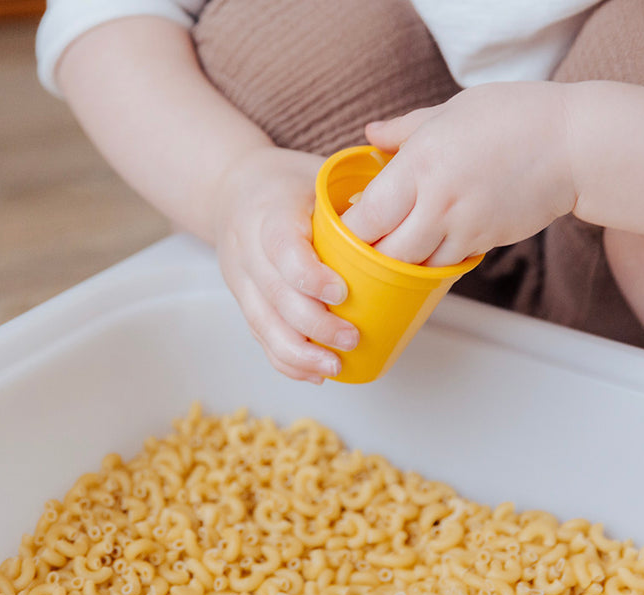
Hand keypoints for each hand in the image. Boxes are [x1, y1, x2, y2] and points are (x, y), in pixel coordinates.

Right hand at [211, 147, 358, 382]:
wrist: (232, 189)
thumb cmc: (286, 184)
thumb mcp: (318, 174)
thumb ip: (357, 195)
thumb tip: (411, 217)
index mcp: (270, 212)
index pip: (282, 248)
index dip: (309, 276)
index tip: (341, 293)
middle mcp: (248, 247)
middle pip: (275, 295)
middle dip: (314, 325)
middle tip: (351, 338)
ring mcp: (241, 278)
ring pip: (263, 323)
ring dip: (300, 352)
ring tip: (334, 366)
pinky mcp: (242, 300)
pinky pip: (260, 336)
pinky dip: (286, 360)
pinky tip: (314, 371)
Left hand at [341, 82, 577, 265]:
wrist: (573, 144)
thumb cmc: (514, 117)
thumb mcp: (450, 111)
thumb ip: (404, 130)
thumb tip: (370, 135)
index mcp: (421, 162)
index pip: (369, 215)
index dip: (348, 230)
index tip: (340, 228)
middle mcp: (439, 201)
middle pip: (387, 253)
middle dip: (368, 257)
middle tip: (359, 251)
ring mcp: (464, 227)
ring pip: (416, 267)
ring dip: (400, 266)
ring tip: (390, 254)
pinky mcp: (485, 242)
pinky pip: (447, 265)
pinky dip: (432, 263)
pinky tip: (427, 250)